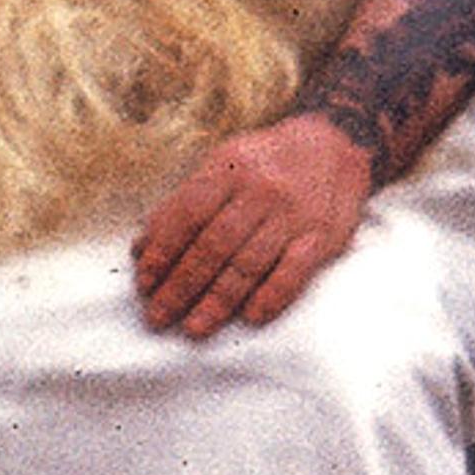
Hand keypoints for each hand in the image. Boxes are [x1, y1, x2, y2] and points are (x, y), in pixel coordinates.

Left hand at [133, 115, 372, 335]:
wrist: (333, 146)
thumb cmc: (262, 165)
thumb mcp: (220, 167)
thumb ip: (181, 205)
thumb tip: (141, 249)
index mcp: (228, 168)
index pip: (188, 214)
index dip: (163, 252)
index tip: (144, 284)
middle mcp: (260, 190)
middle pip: (214, 245)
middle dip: (182, 285)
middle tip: (159, 316)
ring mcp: (292, 214)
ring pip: (249, 263)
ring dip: (218, 301)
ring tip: (194, 328)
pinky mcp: (322, 236)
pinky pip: (294, 272)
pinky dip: (271, 297)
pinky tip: (250, 318)